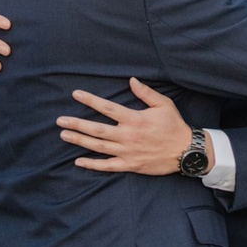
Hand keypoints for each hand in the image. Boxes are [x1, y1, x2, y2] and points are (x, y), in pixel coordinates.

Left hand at [57, 78, 193, 173]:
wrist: (186, 151)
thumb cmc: (174, 126)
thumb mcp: (164, 105)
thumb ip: (146, 93)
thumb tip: (131, 80)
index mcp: (134, 119)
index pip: (107, 108)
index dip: (90, 100)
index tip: (76, 94)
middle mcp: (127, 136)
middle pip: (96, 129)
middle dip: (76, 124)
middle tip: (60, 121)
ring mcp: (127, 152)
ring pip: (98, 146)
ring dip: (80, 141)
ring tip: (64, 135)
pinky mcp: (130, 165)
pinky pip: (107, 166)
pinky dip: (92, 164)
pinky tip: (79, 161)